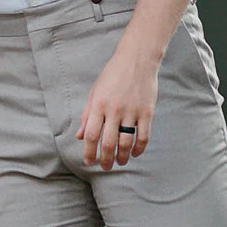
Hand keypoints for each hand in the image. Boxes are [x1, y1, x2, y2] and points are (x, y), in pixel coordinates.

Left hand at [77, 40, 157, 170]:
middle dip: (105, 159)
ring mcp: (132, 111)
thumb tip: (80, 136)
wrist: (137, 59)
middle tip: (105, 167)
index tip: (88, 162)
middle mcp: (114, 110)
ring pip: (126, 142)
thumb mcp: (95, 92)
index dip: (89, 152)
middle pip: (108, 142)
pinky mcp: (147, 112)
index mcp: (99, 105)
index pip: (91, 135)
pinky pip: (143, 136)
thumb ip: (87, 115)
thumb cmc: (113, 75)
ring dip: (123, 156)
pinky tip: (135, 153)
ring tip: (120, 162)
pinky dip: (139, 148)